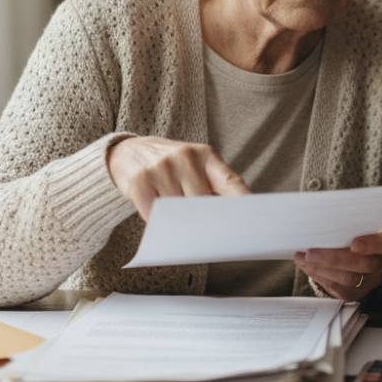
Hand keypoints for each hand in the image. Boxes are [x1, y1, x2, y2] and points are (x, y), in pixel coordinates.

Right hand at [106, 137, 249, 218]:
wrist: (127, 151)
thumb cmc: (169, 165)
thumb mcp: (194, 165)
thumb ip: (211, 186)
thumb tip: (226, 222)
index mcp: (206, 155)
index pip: (230, 181)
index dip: (244, 201)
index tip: (254, 219)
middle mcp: (185, 157)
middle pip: (203, 203)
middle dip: (204, 220)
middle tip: (203, 230)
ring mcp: (161, 167)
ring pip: (178, 212)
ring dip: (177, 221)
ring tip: (173, 213)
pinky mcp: (139, 181)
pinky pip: (154, 215)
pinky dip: (157, 221)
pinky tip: (156, 212)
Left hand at [294, 227, 381, 301]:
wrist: (359, 251)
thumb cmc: (356, 232)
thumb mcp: (357, 224)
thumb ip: (347, 224)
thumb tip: (322, 221)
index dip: (369, 245)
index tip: (354, 244)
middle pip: (362, 265)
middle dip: (333, 259)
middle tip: (310, 253)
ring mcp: (372, 280)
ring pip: (348, 280)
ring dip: (321, 270)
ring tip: (302, 259)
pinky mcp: (358, 293)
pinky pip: (339, 290)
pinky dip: (321, 278)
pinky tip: (308, 268)